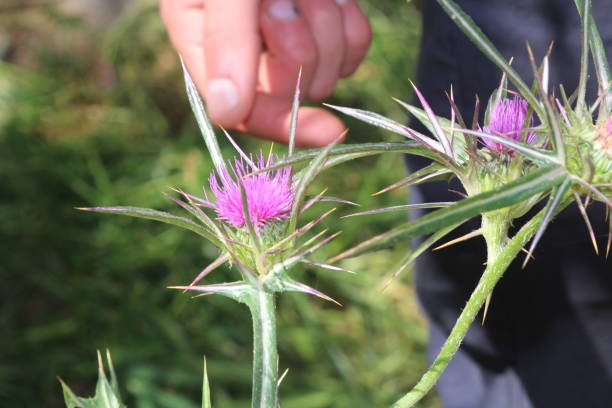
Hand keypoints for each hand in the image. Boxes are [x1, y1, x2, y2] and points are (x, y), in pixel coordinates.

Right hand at [160, 0, 370, 145]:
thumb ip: (225, 41)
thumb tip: (227, 113)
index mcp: (204, 43)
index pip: (242, 110)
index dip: (282, 122)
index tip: (328, 129)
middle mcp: (245, 49)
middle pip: (290, 89)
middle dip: (302, 46)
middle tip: (285, 0)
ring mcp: (289, 37)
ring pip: (327, 72)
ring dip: (327, 27)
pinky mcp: (326, 24)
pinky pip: (353, 50)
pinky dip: (351, 25)